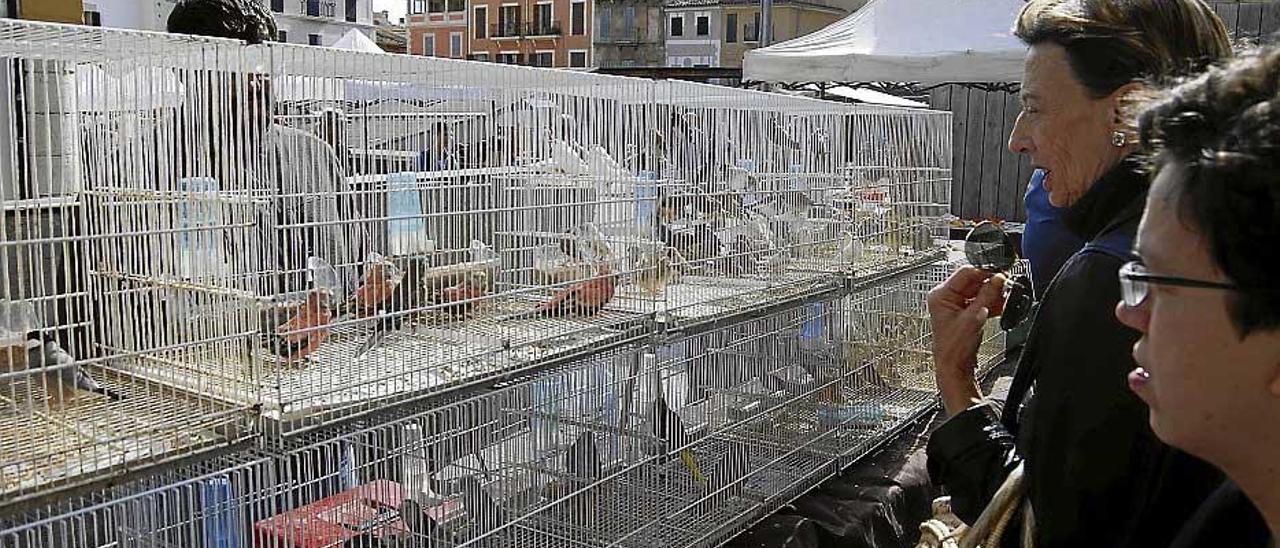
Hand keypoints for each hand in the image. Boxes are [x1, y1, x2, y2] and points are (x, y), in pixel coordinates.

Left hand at [927, 266, 1006, 413]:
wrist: (954, 367)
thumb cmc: (954, 348)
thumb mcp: (974, 317)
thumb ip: (987, 296)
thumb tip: (998, 279)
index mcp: (941, 295)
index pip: (965, 273)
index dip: (984, 272)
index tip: (999, 274)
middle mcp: (946, 298)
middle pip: (972, 281)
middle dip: (990, 284)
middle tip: (1005, 285)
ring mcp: (955, 305)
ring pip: (978, 291)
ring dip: (992, 294)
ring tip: (1004, 297)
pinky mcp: (964, 313)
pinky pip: (979, 301)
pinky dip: (991, 303)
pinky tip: (1001, 305)